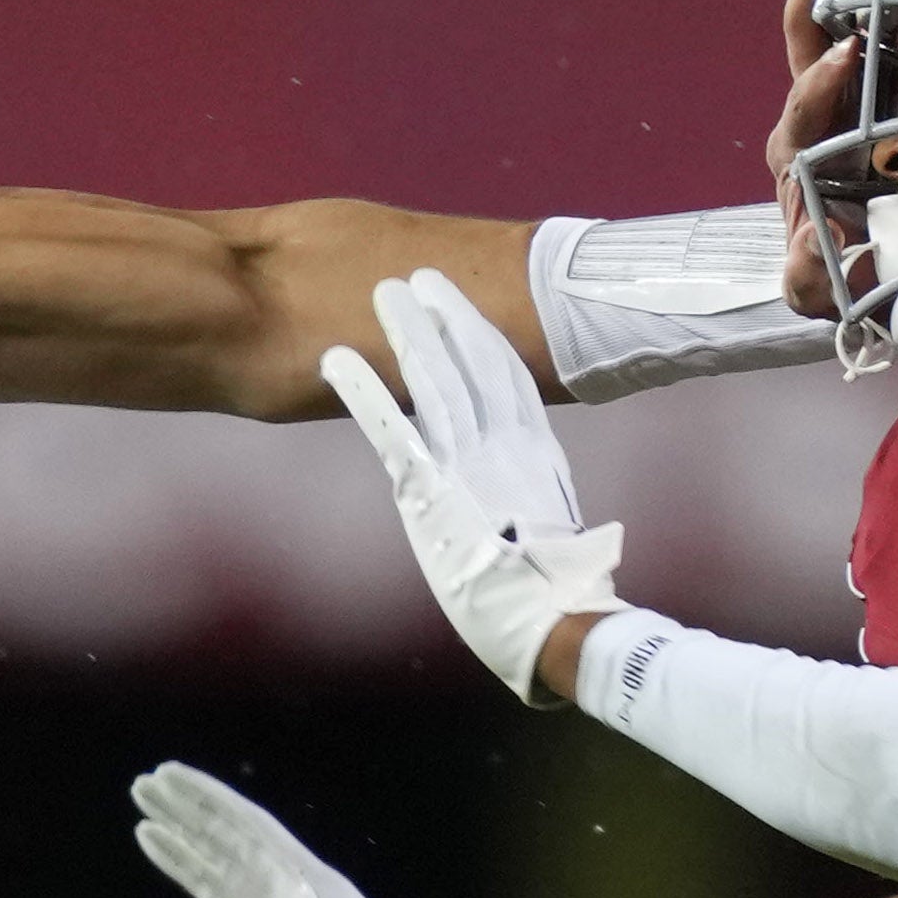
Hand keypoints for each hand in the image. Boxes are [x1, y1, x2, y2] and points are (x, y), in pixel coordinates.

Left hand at [317, 266, 622, 701]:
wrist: (556, 619)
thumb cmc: (561, 598)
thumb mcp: (560, 541)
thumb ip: (538, 515)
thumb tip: (543, 524)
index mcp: (538, 457)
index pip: (511, 382)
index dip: (485, 340)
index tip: (467, 312)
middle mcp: (505, 447)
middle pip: (474, 364)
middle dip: (447, 317)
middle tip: (421, 278)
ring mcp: (468, 463)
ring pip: (435, 379)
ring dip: (408, 333)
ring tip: (386, 292)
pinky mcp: (431, 489)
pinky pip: (389, 426)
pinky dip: (361, 388)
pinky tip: (335, 358)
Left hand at [772, 0, 866, 316]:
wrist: (877, 277)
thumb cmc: (848, 280)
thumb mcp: (823, 290)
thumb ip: (807, 279)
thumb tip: (802, 249)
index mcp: (800, 156)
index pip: (803, 106)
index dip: (823, 79)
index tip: (851, 50)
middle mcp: (815, 115)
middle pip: (807, 29)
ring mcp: (846, 97)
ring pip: (842, 15)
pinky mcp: (879, 91)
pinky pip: (885, 31)